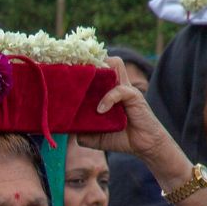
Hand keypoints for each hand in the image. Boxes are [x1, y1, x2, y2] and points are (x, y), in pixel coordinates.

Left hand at [77, 57, 182, 175]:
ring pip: (115, 65)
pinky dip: (107, 99)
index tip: (67, 71)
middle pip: (106, 60)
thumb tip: (63, 127)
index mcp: (106, 92)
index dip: (84, 67)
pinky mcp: (134, 96)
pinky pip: (119, 90)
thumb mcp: (94, 136)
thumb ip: (80, 131)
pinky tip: (100, 110)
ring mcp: (125, 89)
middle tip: (74, 71)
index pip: (97, 70)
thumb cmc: (119, 137)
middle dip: (91, 62)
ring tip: (86, 83)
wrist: (142, 145)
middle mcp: (115, 86)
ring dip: (100, 71)